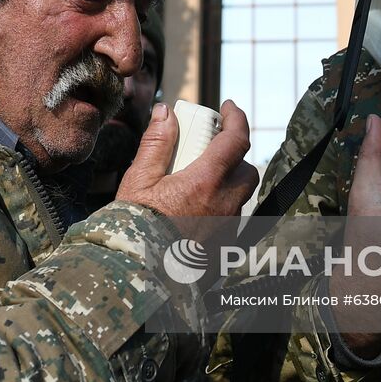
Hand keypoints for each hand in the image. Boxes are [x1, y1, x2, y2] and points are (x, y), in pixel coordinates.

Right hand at [116, 99, 259, 242]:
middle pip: (245, 171)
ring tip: (196, 185)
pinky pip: (231, 222)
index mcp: (206, 182)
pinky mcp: (224, 250)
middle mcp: (225, 205)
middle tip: (208, 151)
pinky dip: (219, 210)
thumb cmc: (134, 226)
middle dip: (233, 156)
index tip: (228, 107)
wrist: (136, 274)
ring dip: (225, 185)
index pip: (236, 140)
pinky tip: (194, 213)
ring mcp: (227, 230)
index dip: (236, 118)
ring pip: (239, 198)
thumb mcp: (139, 179)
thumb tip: (166, 112)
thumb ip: (156, 143)